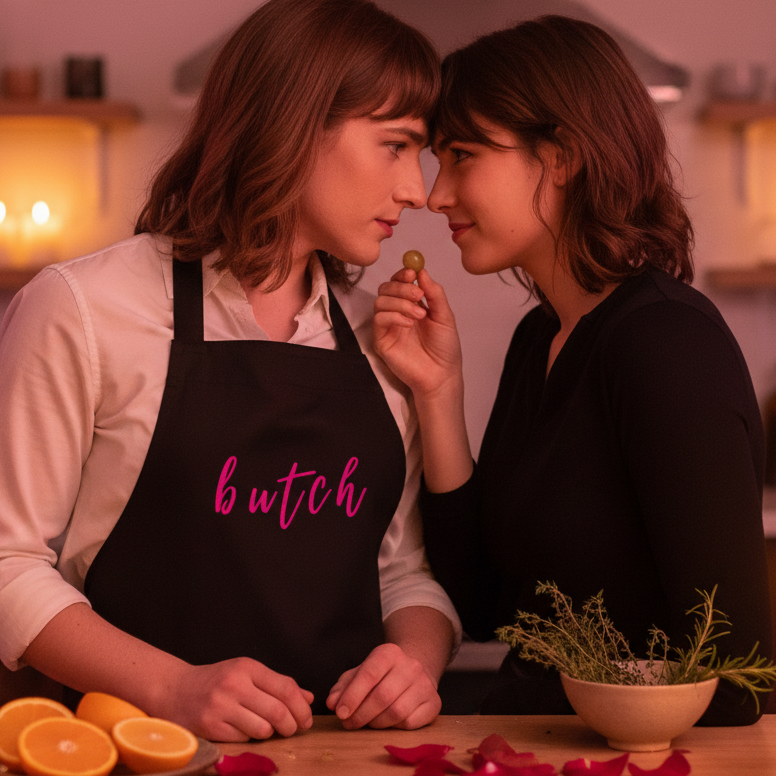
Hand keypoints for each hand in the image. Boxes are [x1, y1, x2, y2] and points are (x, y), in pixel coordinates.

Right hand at [160, 658, 313, 741]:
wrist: (175, 689)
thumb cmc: (216, 681)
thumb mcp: (247, 673)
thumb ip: (277, 684)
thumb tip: (308, 698)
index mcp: (247, 667)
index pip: (286, 688)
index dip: (301, 707)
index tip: (306, 718)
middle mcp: (235, 684)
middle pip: (278, 711)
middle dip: (292, 725)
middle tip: (293, 729)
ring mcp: (221, 706)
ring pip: (263, 728)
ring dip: (270, 732)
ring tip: (266, 727)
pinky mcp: (211, 726)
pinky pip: (243, 738)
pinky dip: (249, 737)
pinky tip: (243, 729)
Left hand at [325, 643, 440, 729]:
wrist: (413, 672)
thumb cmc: (381, 675)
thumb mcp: (359, 673)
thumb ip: (343, 687)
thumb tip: (332, 703)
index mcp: (389, 653)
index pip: (369, 674)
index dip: (353, 696)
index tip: (340, 713)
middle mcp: (410, 665)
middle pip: (382, 696)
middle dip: (361, 714)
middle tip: (349, 723)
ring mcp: (425, 684)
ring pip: (397, 712)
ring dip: (376, 723)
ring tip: (366, 723)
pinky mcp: (434, 703)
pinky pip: (410, 723)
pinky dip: (394, 728)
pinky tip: (387, 722)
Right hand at [374, 268, 462, 398]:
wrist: (441, 374)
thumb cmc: (444, 348)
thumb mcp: (445, 316)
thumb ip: (435, 293)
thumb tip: (422, 271)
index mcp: (412, 304)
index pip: (400, 282)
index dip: (403, 274)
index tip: (412, 272)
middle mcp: (397, 312)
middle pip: (386, 288)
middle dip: (401, 287)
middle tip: (418, 294)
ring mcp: (388, 326)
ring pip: (380, 301)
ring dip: (400, 303)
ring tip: (419, 315)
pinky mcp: (381, 340)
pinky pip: (379, 319)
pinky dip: (393, 316)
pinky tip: (408, 324)